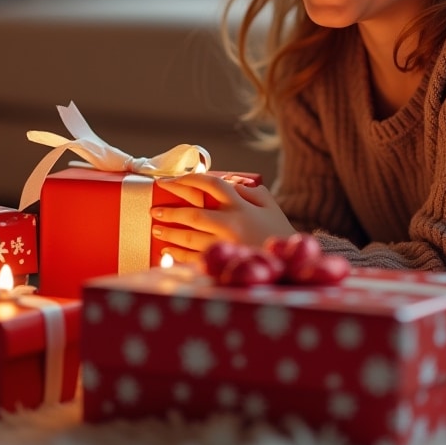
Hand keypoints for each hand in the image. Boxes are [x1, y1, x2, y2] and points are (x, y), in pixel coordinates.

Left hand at [149, 173, 296, 263]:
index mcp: (243, 206)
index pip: (210, 185)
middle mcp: (233, 224)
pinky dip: (179, 256)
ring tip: (157, 229)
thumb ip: (248, 190)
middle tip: (155, 209)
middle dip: (171, 211)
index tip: (169, 180)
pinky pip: (195, 259)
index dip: (187, 180)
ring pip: (190, 238)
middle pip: (194, 213)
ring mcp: (227, 246)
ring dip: (171, 234)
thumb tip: (227, 181)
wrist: (290, 262)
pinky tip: (168, 252)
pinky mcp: (225, 264)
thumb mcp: (269, 204)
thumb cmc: (278, 231)